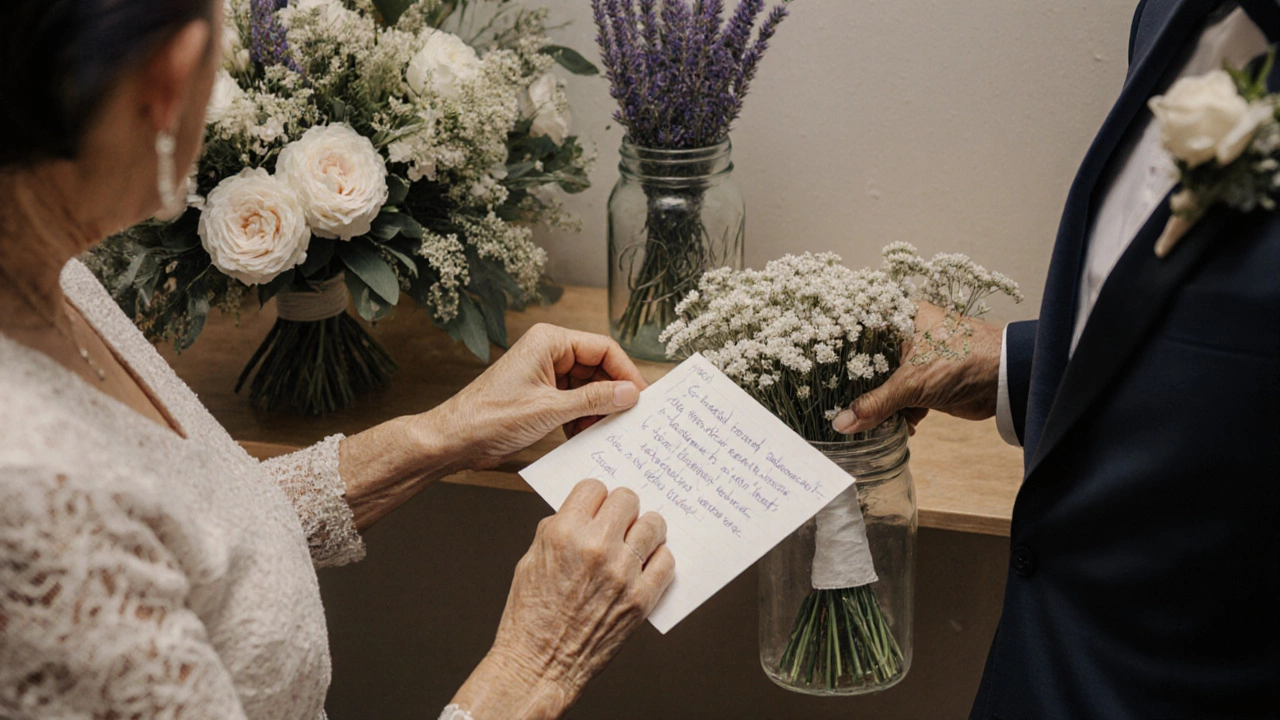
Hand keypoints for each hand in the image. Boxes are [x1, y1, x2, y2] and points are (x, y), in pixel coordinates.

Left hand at [437, 324, 648, 470]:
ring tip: (604, 430)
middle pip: (598, 368)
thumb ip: (593, 400)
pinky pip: (573, 402)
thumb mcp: (550, 410)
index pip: (603, 348)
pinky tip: (584, 435)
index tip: (642, 397)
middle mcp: (548, 352)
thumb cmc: (489, 417)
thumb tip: (629, 393)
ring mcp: (544, 374)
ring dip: (597, 410)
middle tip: (628, 418)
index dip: (626, 372)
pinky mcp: (540, 395)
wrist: (455, 440)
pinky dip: (582, 418)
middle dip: (612, 395)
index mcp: (549, 341)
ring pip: (587, 387)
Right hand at [451, 480, 674, 719]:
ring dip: (644, 530)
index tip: (596, 507)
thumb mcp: (531, 559)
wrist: (538, 666)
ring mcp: (622, 573)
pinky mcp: (641, 599)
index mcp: (563, 533)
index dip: (594, 498)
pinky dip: (657, 560)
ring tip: (636, 542)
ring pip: (653, 525)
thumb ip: (559, 529)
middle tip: (618, 523)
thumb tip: (585, 511)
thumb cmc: (531, 617)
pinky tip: (644, 566)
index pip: (594, 487)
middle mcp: (596, 547)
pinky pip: (666, 561)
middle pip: (627, 499)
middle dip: (622, 509)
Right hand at [832, 302, 1002, 435]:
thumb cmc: (964, 360)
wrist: (1007, 381)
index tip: (814, 367)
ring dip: (878, 404)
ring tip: (860, 421)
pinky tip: (895, 426)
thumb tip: (842, 424)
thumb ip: (876, 404)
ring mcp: (915, 359)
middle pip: (867, 361)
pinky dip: (898, 414)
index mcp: (899, 317)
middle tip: (830, 402)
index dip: (837, 349)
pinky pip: (901, 399)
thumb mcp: (913, 382)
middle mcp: (904, 334)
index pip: (857, 329)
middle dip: (855, 385)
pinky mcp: (926, 382)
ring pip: (883, 383)